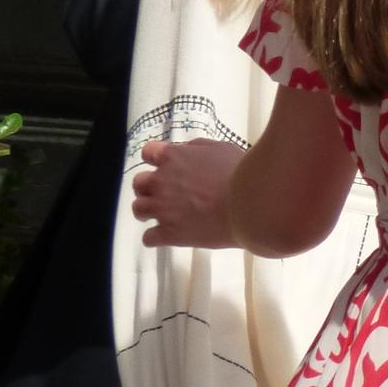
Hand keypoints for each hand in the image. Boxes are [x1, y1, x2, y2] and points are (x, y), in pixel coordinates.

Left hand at [130, 139, 244, 247]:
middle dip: (149, 187)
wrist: (249, 204)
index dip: (156, 159)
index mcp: (173, 158)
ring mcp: (162, 209)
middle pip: (139, 183)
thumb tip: (186, 151)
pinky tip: (168, 235)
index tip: (165, 165)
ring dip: (148, 211)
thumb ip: (198, 148)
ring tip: (163, 215)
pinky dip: (156, 236)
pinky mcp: (169, 233)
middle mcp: (161, 182)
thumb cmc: (241, 173)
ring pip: (138, 209)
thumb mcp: (222, 149)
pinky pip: (148, 237)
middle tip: (163, 193)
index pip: (149, 153)